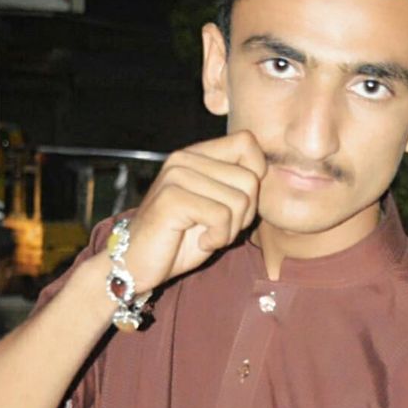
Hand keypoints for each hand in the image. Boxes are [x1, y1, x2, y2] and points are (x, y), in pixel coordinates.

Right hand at [121, 131, 266, 292]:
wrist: (137, 264)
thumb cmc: (180, 240)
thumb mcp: (216, 208)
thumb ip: (236, 186)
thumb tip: (269, 173)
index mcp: (197, 155)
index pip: (248, 143)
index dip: (255, 177)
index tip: (235, 205)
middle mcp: (185, 158)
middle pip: (250, 179)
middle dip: (244, 214)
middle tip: (219, 228)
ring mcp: (176, 175)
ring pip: (239, 200)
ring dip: (230, 229)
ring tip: (207, 234)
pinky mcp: (172, 198)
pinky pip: (221, 216)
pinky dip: (218, 237)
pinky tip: (200, 241)